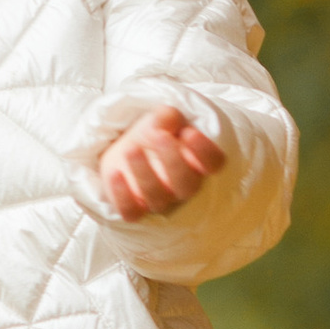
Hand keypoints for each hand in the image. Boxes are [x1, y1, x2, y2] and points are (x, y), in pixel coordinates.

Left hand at [96, 103, 226, 221]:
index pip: (214, 164)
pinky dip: (122, 195)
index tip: (188, 133)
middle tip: (159, 136)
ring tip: (131, 149)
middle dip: (173, 161)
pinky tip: (115, 173)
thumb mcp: (160, 119)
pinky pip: (131, 212)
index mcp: (196, 162)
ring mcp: (158, 200)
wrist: (125, 151)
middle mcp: (181, 186)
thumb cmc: (151, 135)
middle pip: (187, 185)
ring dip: (144, 173)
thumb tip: (165, 121)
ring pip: (158, 198)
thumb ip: (167, 117)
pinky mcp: (133, 208)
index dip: (204, 151)